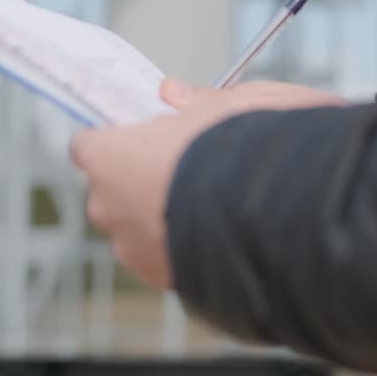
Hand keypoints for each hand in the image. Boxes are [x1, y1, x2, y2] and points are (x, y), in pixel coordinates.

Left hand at [69, 78, 348, 289]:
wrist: (286, 216)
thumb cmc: (251, 149)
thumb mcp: (233, 102)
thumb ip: (196, 99)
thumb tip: (174, 94)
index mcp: (109, 157)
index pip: (90, 144)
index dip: (120, 138)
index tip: (148, 133)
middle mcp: (108, 208)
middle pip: (113, 188)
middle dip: (143, 177)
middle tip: (190, 162)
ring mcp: (133, 251)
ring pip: (139, 226)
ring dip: (165, 214)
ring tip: (215, 198)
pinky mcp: (165, 282)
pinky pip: (166, 255)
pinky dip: (186, 243)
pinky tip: (223, 227)